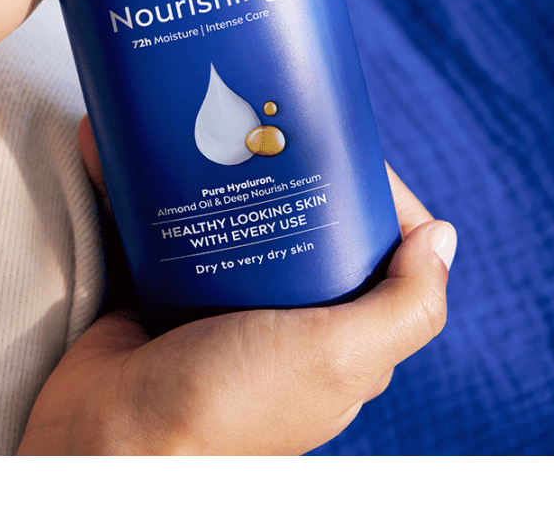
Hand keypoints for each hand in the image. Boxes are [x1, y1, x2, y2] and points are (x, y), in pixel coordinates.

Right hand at [17, 122, 454, 455]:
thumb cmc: (226, 404)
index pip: (374, 251)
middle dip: (284, 165)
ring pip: (229, 215)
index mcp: (334, 337)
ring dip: (211, 165)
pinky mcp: (155, 289)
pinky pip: (159, 222)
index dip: (370, 194)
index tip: (342, 142)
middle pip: (299, 223)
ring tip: (202, 116)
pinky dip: (142, 185)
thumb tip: (445, 238)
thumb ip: (404, 307)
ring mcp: (215, 303)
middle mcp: (280, 320)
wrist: (108, 437)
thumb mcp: (336, 358)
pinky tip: (127, 144)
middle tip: (264, 118)